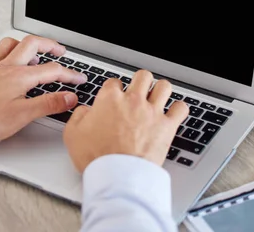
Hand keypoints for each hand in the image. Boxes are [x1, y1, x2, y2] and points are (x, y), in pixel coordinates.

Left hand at [0, 35, 86, 142]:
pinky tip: (1, 55)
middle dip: (49, 44)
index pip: (52, 70)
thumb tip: (68, 97)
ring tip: (32, 50)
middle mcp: (6, 66)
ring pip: (10, 43)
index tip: (79, 79)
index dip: (69, 74)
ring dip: (24, 43)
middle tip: (60, 50)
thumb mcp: (22, 115)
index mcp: (20, 76)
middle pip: (32, 44)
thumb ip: (48, 104)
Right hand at [63, 70, 188, 171]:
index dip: (113, 89)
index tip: (114, 98)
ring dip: (160, 91)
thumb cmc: (96, 157)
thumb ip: (78, 116)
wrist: (117, 176)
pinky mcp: (167, 127)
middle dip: (140, 82)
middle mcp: (133, 101)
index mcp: (110, 99)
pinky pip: (181, 108)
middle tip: (138, 91)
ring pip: (164, 86)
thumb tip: (84, 111)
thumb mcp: (72, 135)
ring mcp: (152, 112)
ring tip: (157, 97)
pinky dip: (179, 109)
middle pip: (142, 76)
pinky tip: (174, 112)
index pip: (114, 82)